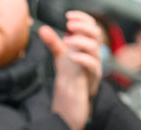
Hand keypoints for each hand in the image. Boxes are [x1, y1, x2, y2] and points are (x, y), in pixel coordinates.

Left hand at [41, 12, 102, 129]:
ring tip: (67, 40)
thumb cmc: (71, 77)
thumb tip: (43, 28)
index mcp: (88, 46)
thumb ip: (54, 43)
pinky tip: (72, 56)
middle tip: (69, 25)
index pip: (91, 27)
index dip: (83, 18)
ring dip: (82, 41)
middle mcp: (94, 54)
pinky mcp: (92, 79)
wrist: (73, 102)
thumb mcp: (61, 58)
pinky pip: (93, 66)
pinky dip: (83, 58)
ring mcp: (94, 66)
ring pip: (96, 48)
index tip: (68, 16)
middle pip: (97, 34)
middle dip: (84, 26)